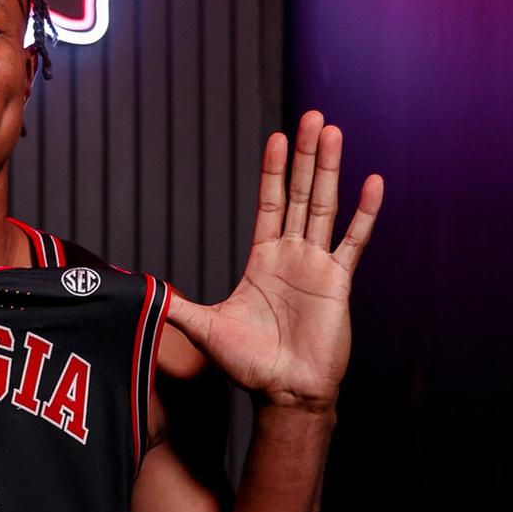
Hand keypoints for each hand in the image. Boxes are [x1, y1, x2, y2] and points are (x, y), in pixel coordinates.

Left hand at [166, 111, 382, 411]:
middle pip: (300, 194)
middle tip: (314, 117)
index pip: (269, 204)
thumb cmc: (249, 365)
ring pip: (325, 206)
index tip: (277, 137)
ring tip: (335, 133)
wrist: (285, 394)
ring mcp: (317, 266)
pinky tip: (372, 182)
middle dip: (306, 156)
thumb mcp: (204, 329)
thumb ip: (176, 305)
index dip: (273, 171)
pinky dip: (363, 212)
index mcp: (263, 259)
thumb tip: (140, 291)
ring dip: (330, 169)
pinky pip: (353, 241)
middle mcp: (292, 256)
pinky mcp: (338, 283)